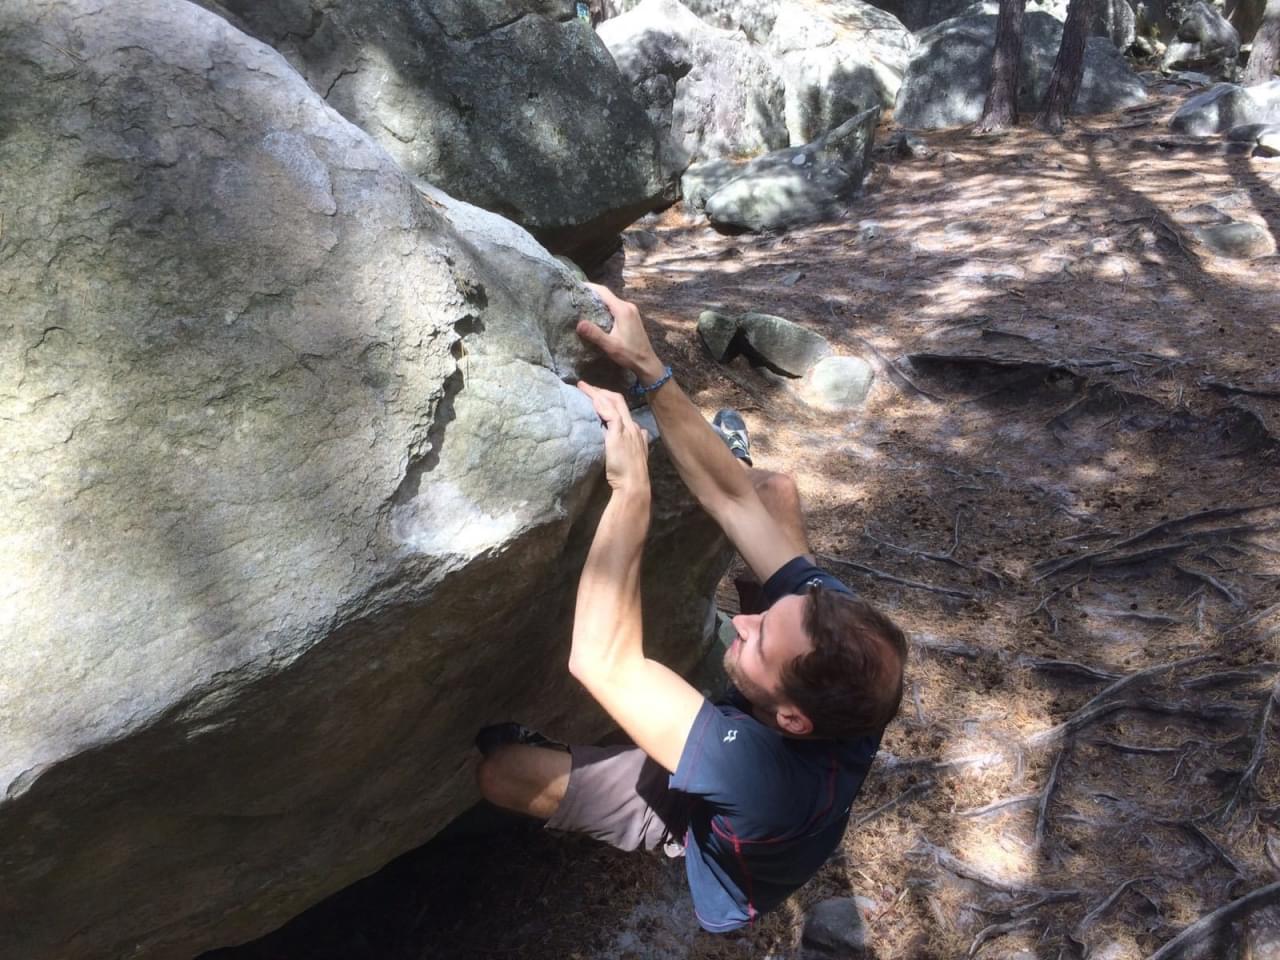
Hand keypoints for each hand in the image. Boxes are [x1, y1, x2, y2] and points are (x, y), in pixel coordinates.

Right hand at [576, 283, 664, 381]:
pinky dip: (605, 308)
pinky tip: (597, 315)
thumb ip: (595, 334)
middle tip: (576, 297)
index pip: (604, 292)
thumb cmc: (630, 354)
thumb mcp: (610, 345)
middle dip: (592, 295)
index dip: (590, 287)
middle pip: (607, 295)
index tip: (577, 287)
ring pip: (612, 301)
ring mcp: (631, 311)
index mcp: (623, 310)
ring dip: (599, 302)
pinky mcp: (632, 317)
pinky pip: (616, 307)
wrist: (647, 362)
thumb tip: (579, 324)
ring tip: (583, 305)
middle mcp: (628, 306)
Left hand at [578, 381, 650, 498]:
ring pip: (614, 402)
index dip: (609, 400)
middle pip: (619, 401)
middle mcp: (633, 427)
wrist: (634, 484)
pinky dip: (600, 404)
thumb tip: (622, 440)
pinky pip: (610, 413)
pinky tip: (590, 399)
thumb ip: (629, 446)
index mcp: (636, 432)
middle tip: (586, 387)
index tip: (596, 397)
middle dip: (602, 391)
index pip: (622, 409)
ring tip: (583, 387)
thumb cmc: (629, 476)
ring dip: (597, 393)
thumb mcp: (631, 458)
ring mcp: (627, 429)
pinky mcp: (619, 433)